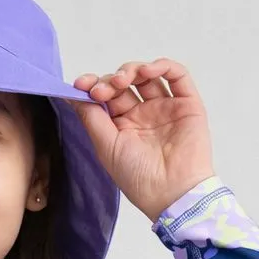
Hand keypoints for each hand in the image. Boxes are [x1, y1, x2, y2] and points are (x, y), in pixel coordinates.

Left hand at [69, 58, 215, 222]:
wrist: (172, 192)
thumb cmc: (138, 178)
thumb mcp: (106, 146)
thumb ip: (90, 117)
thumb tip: (71, 94)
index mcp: (123, 127)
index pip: (106, 96)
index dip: (93, 85)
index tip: (81, 84)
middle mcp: (144, 115)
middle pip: (125, 83)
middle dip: (110, 80)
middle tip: (103, 90)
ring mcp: (165, 108)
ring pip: (148, 75)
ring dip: (132, 70)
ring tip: (122, 80)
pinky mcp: (187, 105)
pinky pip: (177, 75)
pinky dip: (162, 66)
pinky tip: (148, 70)